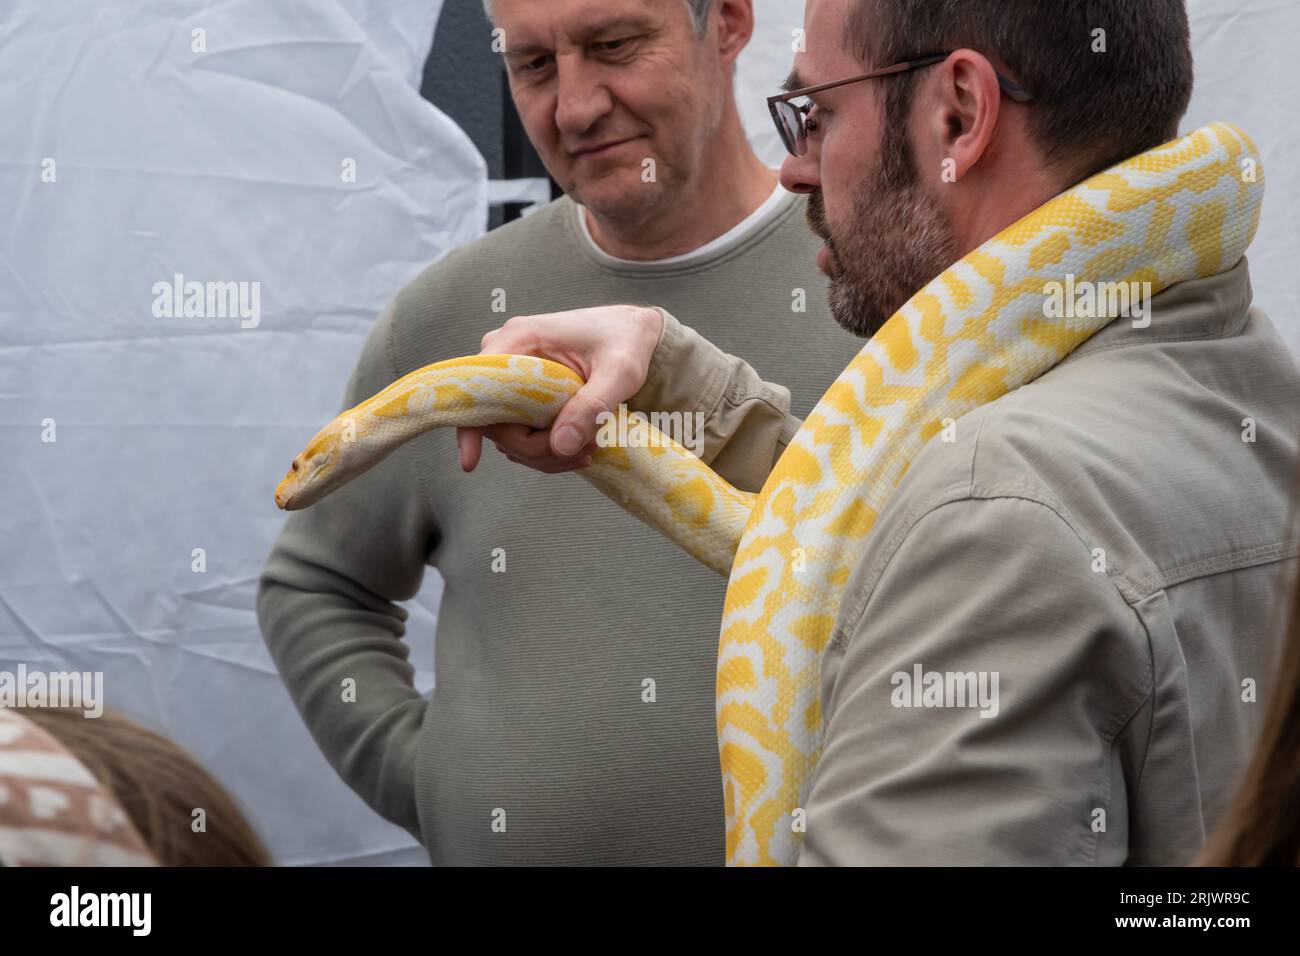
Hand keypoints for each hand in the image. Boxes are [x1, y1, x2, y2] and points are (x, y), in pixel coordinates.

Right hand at [456, 305, 663, 471]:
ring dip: (543, 452)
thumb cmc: (625, 343)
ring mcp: (508, 374)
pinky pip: (517, 431)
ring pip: (506, 432)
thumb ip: (592, 406)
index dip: (470, 427)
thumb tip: (560, 445)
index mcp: (520, 339)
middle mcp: (504, 354)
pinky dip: (544, 448)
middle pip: (495, 421)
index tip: (470, 462)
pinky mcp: (518, 391)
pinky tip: (578, 445)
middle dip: (535, 448)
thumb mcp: (620, 373)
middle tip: (585, 450)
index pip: (476, 387)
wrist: (630, 333)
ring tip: (590, 446)